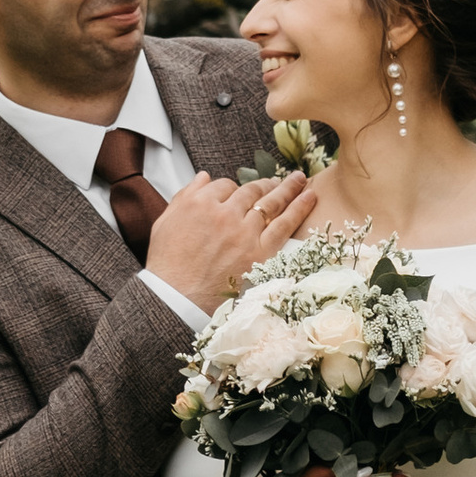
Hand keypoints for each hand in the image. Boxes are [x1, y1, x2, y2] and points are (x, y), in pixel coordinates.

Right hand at [147, 165, 316, 311]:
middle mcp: (224, 213)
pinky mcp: (260, 252)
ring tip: (299, 179)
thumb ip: (184, 196)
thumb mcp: (165, 223)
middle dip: (265, 184)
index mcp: (199, 203)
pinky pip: (285, 225)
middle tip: (277, 180)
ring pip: (270, 202)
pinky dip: (299, 208)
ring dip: (287, 188)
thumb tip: (204, 176)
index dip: (232, 189)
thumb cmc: (167, 265)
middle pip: (250, 190)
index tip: (238, 195)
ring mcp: (244, 232)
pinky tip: (310, 196)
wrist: (176, 300)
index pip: (223, 185)